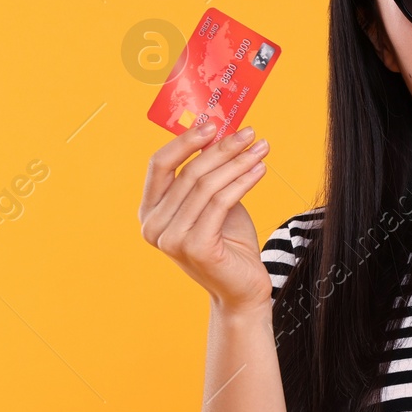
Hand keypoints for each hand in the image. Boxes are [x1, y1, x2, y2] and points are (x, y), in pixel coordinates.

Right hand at [139, 123, 273, 310]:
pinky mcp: (194, 247)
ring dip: (238, 162)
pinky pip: (222, 202)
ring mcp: (171, 239)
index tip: (214, 123)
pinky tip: (261, 169)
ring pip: (207, 186)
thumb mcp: (214, 203)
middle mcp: (152, 225)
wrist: (242, 289)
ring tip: (261, 148)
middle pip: (189, 173)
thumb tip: (219, 133)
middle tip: (249, 133)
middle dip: (222, 148)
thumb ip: (209, 175)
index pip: (159, 164)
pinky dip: (243, 181)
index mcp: (150, 211)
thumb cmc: (228, 244)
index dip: (185, 141)